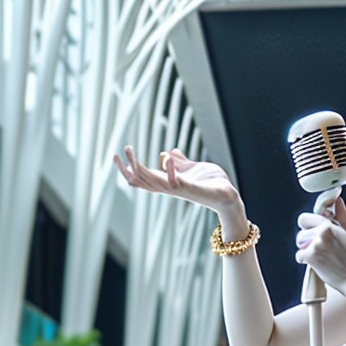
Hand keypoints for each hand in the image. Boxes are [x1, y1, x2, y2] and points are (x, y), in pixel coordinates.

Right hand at [113, 146, 240, 222]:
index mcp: (167, 182)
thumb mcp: (192, 167)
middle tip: (120, 152)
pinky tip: (166, 157)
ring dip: (139, 166)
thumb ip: (180, 162)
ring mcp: (177, 189)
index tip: (116, 155)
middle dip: (128, 167)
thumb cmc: (212, 184)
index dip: (127, 169)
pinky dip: (170, 170)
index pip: (140, 178)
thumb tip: (169, 152)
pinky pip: (175, 182)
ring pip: (151, 182)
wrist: (228, 195)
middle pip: (140, 181)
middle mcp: (168, 188)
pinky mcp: (189, 189)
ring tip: (130, 149)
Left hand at [295, 193, 345, 294]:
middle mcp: (321, 234)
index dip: (308, 226)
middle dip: (306, 239)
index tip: (314, 232)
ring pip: (299, 243)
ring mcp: (315, 246)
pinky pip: (299, 255)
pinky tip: (318, 263)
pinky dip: (305, 260)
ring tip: (320, 256)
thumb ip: (342, 216)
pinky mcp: (311, 258)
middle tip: (319, 247)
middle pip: (300, 232)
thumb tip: (338, 200)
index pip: (305, 219)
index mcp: (329, 226)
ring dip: (305, 249)